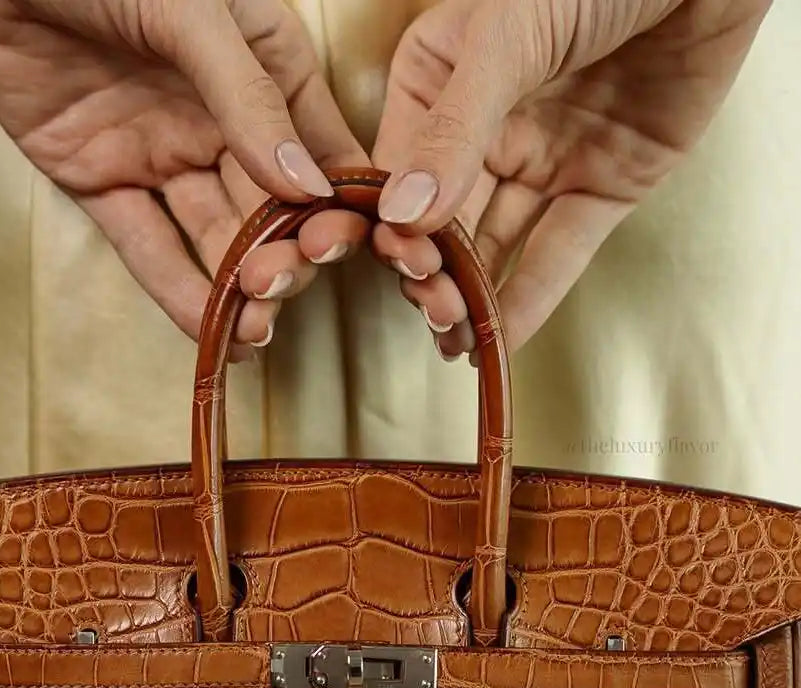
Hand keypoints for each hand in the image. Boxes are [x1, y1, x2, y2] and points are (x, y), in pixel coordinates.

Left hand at [0, 0, 369, 354]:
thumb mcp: (194, 11)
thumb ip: (248, 98)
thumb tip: (306, 185)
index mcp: (264, 69)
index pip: (322, 153)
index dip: (337, 207)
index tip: (340, 247)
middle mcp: (221, 121)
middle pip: (272, 209)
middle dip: (286, 255)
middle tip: (281, 283)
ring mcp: (163, 155)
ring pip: (215, 237)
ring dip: (241, 286)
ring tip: (257, 326)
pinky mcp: (104, 183)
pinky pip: (149, 247)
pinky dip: (178, 292)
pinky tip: (212, 330)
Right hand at [371, 0, 770, 357]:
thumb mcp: (507, 38)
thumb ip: (453, 130)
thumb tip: (404, 215)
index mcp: (442, 77)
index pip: (399, 169)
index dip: (394, 223)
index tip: (398, 260)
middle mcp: (486, 126)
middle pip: (443, 219)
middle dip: (431, 270)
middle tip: (431, 306)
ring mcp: (544, 159)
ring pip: (494, 245)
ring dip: (470, 296)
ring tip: (454, 336)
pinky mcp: (601, 189)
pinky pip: (557, 255)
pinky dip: (529, 300)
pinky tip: (498, 340)